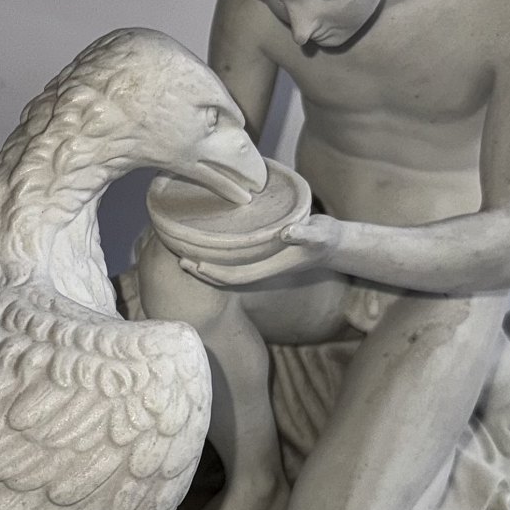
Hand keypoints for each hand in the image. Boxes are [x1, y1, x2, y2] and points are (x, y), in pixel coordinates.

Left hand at [178, 214, 342, 287]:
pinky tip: (204, 241)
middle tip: (177, 257)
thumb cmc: (325, 239)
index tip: (192, 263)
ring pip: (226, 267)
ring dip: (205, 261)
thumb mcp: (319, 234)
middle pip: (224, 276)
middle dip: (200, 270)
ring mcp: (258, 263)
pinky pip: (233, 259)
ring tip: (182, 250)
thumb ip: (305, 234)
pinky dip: (216, 253)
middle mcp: (259, 268)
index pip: (234, 276)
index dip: (213, 272)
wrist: (333, 244)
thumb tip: (287, 233)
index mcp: (268, 268)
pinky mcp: (258, 255)